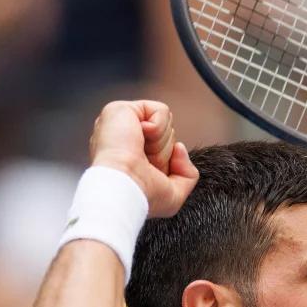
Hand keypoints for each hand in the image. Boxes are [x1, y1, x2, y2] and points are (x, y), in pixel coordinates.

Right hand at [89, 101, 198, 217]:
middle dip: (163, 153)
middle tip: (145, 164)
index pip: (163, 149)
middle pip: (166, 136)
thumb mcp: (174, 195)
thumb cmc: (141, 196)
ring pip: (165, 123)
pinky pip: (160, 110)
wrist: (123, 188)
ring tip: (140, 153)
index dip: (165, 162)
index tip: (150, 175)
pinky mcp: (120, 110)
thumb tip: (180, 147)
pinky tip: (140, 136)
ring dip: (160, 143)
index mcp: (129, 158)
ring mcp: (120, 124)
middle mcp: (123, 140)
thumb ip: (186, 174)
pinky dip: (158, 127)